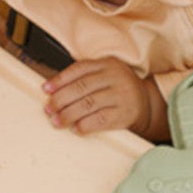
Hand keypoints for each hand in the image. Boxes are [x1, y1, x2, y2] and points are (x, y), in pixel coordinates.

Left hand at [43, 58, 164, 138]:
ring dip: (68, 114)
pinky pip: (100, 120)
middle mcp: (115, 77)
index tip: (46, 89)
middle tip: (49, 109)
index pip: (79, 69)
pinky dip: (85, 125)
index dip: (60, 79)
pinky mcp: (124, 114)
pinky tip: (76, 128)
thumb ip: (83, 77)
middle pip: (81, 87)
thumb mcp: (104, 74)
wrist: (146, 103)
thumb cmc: (118, 88)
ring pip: (88, 104)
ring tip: (57, 121)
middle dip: (61, 99)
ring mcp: (121, 95)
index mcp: (107, 64)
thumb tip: (52, 89)